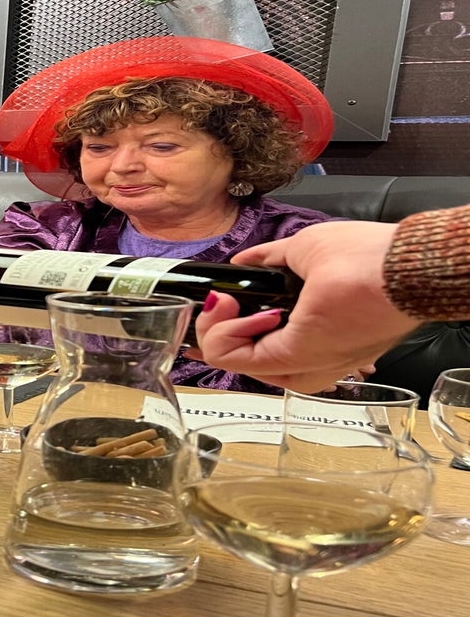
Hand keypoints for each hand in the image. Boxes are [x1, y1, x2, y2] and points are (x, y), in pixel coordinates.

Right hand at [186, 221, 419, 392]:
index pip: (251, 349)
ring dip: (216, 329)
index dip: (221, 329)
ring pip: (228, 360)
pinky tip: (239, 307)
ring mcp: (300, 363)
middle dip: (212, 328)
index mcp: (310, 339)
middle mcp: (306, 361)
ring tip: (230, 301)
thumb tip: (242, 261)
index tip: (221, 299)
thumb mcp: (307, 253)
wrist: (404, 268)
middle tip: (222, 299)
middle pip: (234, 358)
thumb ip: (270, 261)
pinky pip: (233, 358)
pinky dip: (224, 332)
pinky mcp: (294, 357)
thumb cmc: (370, 259)